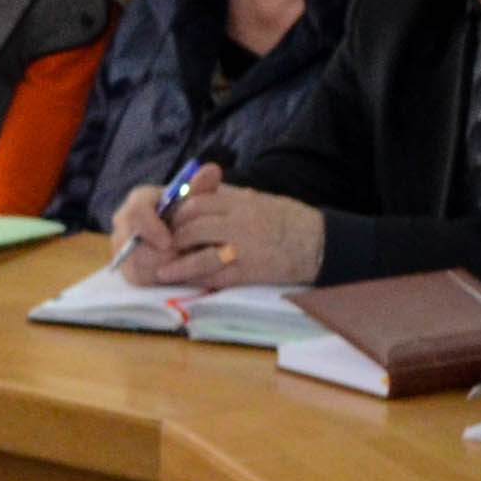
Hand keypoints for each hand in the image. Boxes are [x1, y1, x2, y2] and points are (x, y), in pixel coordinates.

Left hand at [122, 171, 322, 290]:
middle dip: (175, 236)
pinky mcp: (249, 270)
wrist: (318, 243)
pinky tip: (180, 280)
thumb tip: (194, 202)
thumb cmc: (287, 220)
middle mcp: (239, 220)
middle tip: (165, 247)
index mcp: (241, 200)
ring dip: (178, 262)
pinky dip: (193, 277)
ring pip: (198, 251)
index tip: (169, 223)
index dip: (177, 214)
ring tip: (163, 269)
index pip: (196, 202)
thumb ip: (227, 200)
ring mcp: (244, 246)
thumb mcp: (256, 200)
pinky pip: (214, 275)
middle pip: (192, 225)